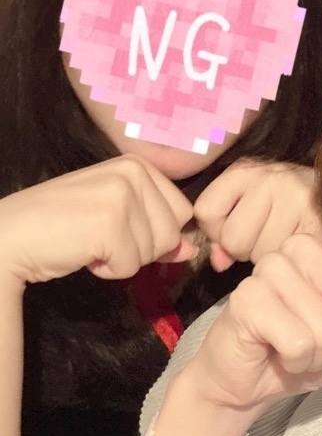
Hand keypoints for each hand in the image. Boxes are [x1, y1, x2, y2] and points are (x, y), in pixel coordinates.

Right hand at [0, 155, 195, 287]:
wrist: (11, 236)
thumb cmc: (60, 225)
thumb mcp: (115, 217)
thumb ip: (155, 228)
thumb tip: (190, 250)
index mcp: (137, 164)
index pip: (181, 212)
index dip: (154, 233)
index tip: (116, 228)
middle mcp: (133, 172)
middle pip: (172, 232)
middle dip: (141, 248)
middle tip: (101, 237)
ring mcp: (122, 195)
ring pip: (155, 251)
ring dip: (123, 259)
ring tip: (90, 242)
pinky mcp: (110, 223)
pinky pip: (132, 267)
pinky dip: (108, 271)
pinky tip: (83, 253)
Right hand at [184, 235, 321, 412]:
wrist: (247, 381)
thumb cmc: (305, 351)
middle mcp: (304, 247)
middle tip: (321, 347)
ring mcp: (273, 267)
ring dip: (320, 356)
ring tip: (298, 350)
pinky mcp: (248, 296)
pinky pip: (301, 342)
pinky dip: (296, 362)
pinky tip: (278, 353)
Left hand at [194, 159, 321, 271]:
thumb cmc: (286, 203)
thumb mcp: (249, 204)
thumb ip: (223, 233)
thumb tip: (219, 263)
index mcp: (246, 168)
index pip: (206, 210)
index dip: (215, 230)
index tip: (232, 229)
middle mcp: (271, 178)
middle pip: (232, 239)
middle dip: (243, 248)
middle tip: (264, 236)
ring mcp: (297, 199)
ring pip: (259, 254)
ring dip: (269, 256)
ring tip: (285, 237)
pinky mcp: (317, 223)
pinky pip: (286, 258)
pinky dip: (289, 260)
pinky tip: (298, 245)